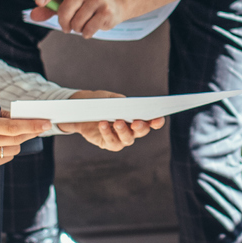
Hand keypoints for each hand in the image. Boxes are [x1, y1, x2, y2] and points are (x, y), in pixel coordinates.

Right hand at [0, 100, 49, 169]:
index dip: (31, 125)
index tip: (46, 123)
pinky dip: (8, 150)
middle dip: (30, 132)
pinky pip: (5, 158)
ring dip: (18, 141)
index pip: (11, 127)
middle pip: (16, 140)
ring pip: (13, 150)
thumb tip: (19, 117)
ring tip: (9, 133)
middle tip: (39, 125)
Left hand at [28, 0, 127, 35]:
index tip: (39, 2)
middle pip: (64, 10)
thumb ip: (49, 7)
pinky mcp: (106, 11)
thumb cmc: (85, 1)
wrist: (114, 0)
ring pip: (76, 23)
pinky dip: (86, 32)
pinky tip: (91, 26)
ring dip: (76, 28)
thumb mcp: (67, 0)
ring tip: (83, 22)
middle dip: (63, 23)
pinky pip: (87, 29)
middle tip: (67, 26)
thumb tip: (33, 15)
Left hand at [53, 90, 167, 150]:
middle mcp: (131, 130)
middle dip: (141, 127)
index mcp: (136, 117)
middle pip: (141, 131)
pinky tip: (103, 124)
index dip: (156, 121)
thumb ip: (120, 102)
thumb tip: (127, 105)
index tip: (159, 118)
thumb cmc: (100, 102)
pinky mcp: (108, 144)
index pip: (150, 121)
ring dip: (123, 130)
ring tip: (118, 122)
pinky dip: (107, 132)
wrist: (82, 110)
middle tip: (137, 122)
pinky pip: (111, 141)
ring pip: (127, 139)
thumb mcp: (110, 98)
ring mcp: (120, 139)